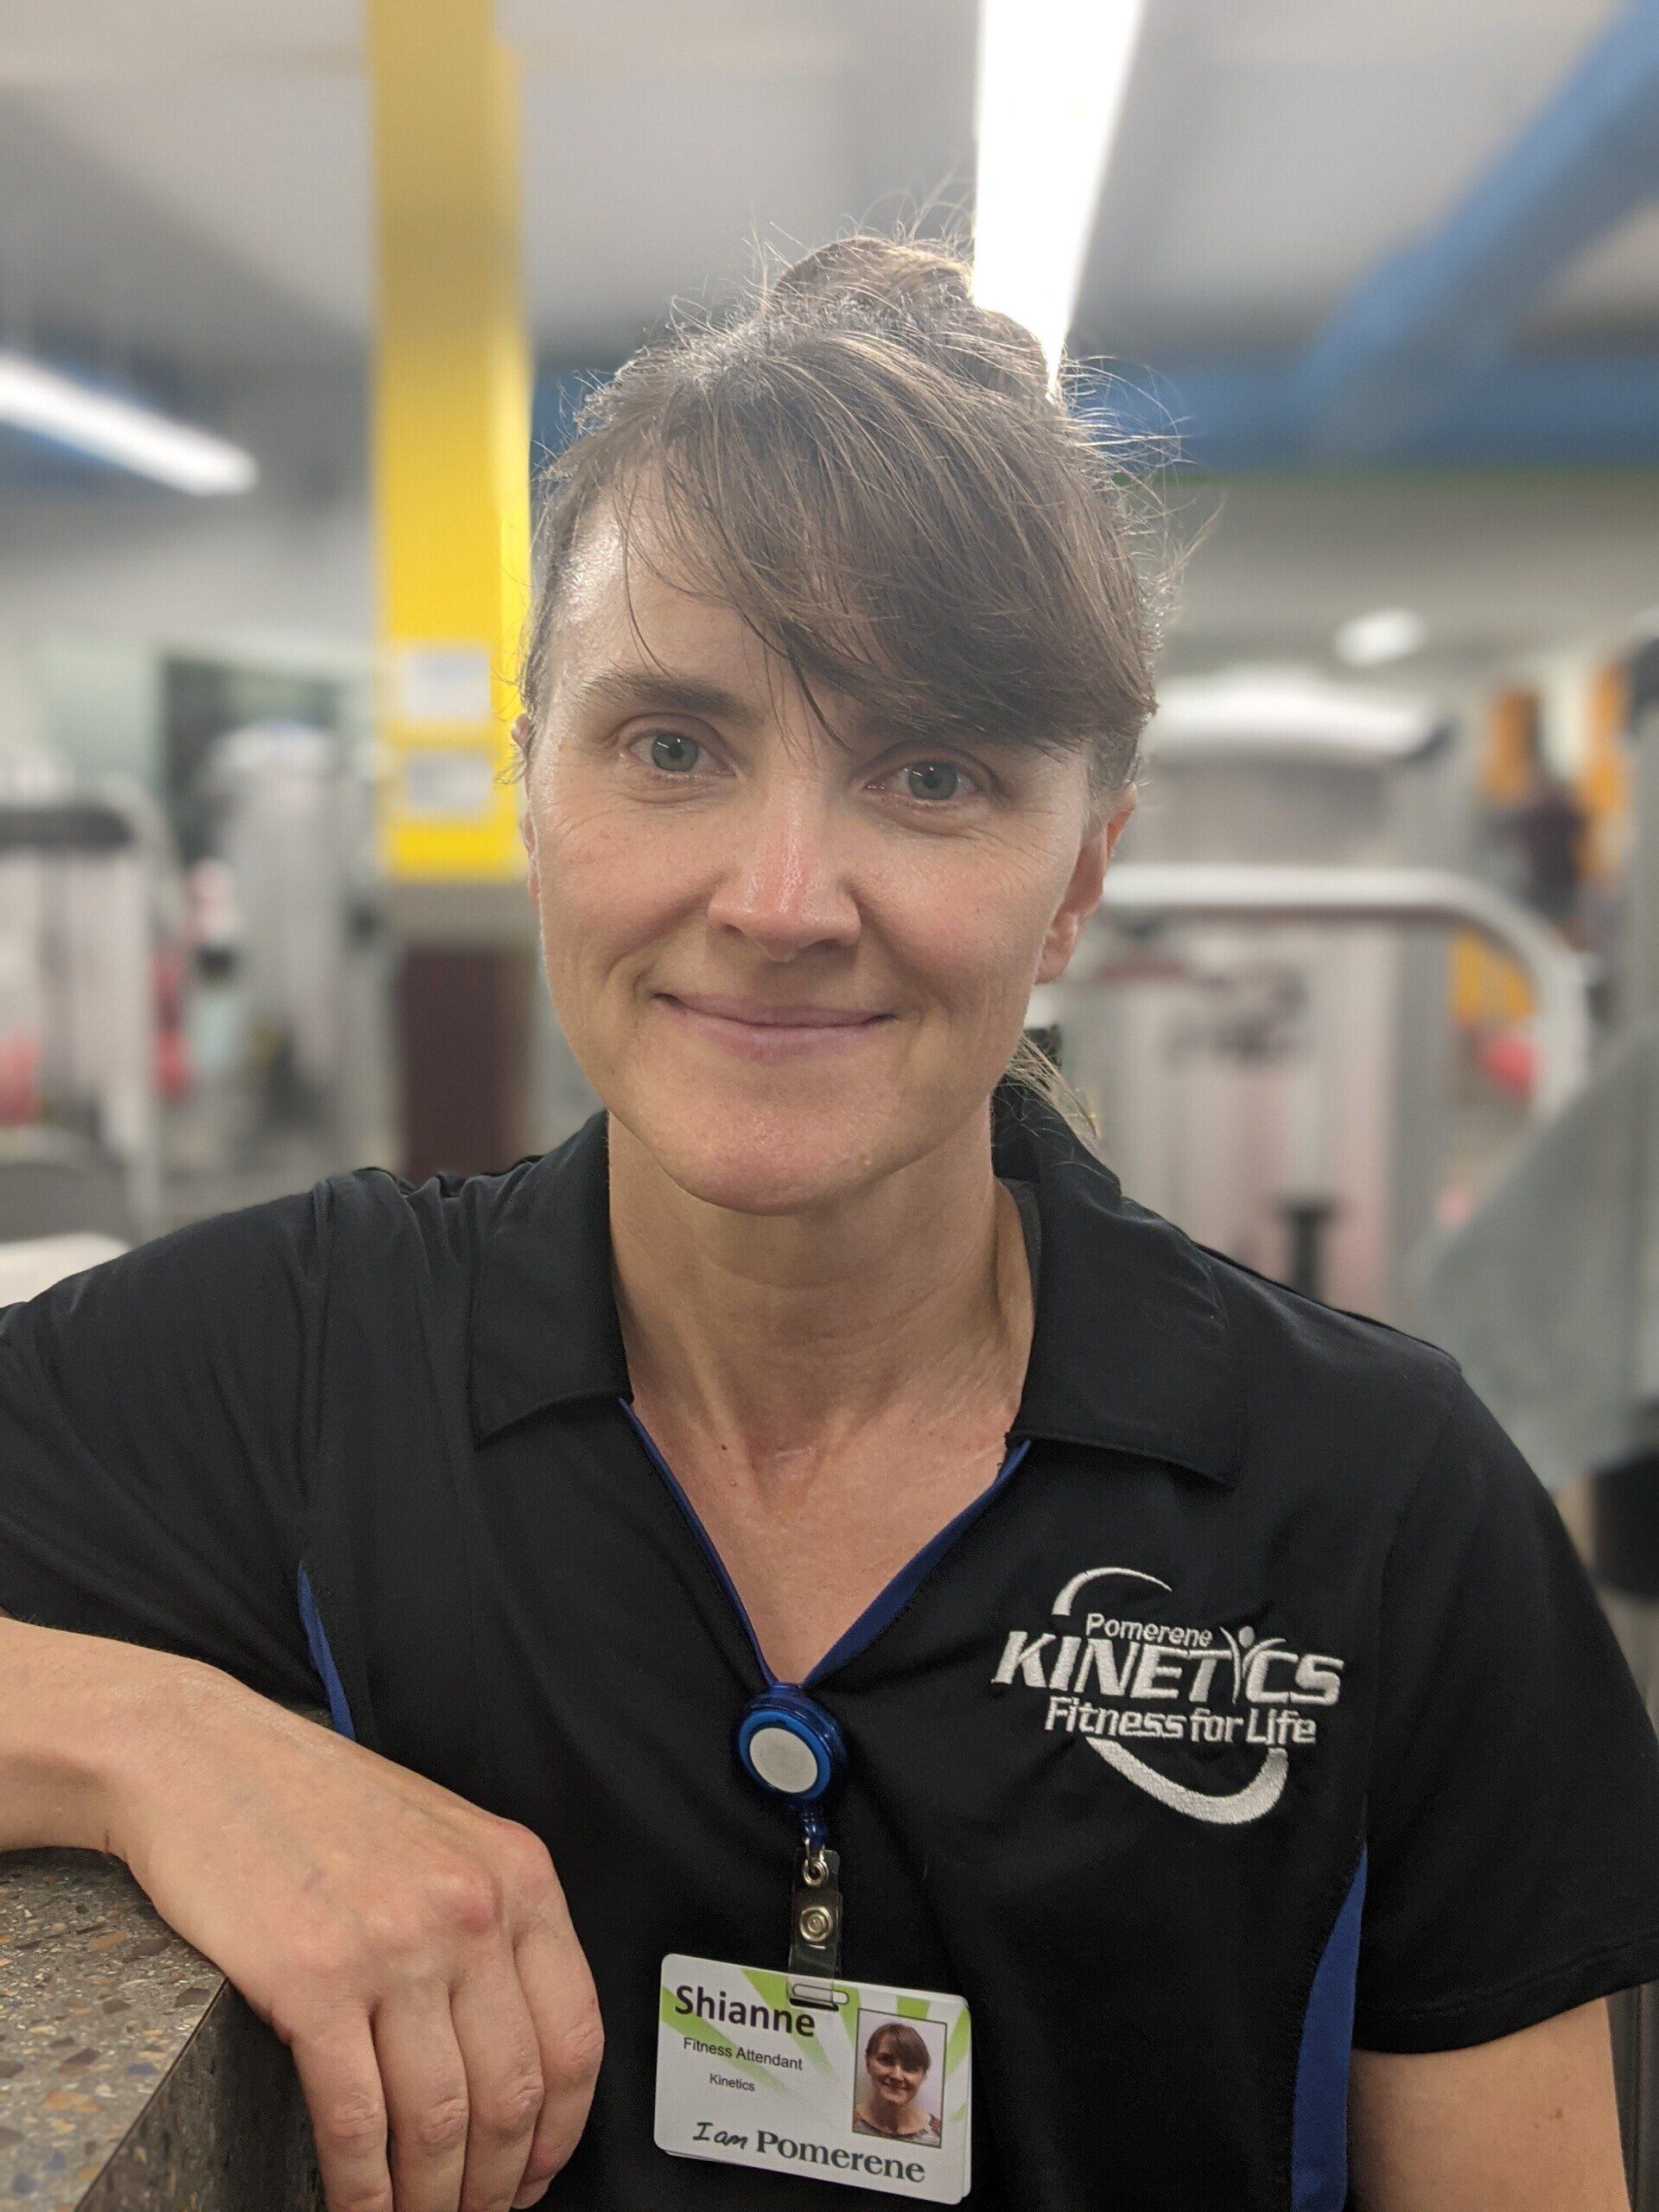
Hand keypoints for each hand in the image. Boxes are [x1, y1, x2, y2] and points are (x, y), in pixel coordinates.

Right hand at [106, 1661, 600, 2211]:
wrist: (203, 1760)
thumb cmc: (316, 1803)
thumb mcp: (443, 1840)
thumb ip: (491, 1923)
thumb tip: (516, 2048)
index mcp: (518, 1875)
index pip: (574, 2037)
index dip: (560, 2133)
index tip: (536, 2176)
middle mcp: (471, 1909)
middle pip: (512, 2094)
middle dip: (496, 2184)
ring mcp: (395, 1945)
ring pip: (440, 2122)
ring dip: (430, 2201)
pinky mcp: (313, 1981)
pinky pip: (356, 2122)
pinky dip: (361, 2191)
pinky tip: (356, 2209)